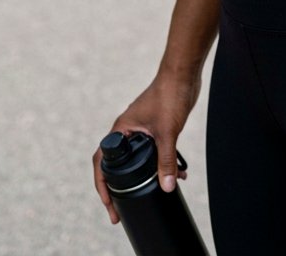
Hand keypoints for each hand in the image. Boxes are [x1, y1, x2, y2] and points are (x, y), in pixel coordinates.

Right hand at [92, 69, 201, 224]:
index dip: (102, 185)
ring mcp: (141, 130)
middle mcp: (128, 130)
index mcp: (121, 129)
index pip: (102, 161)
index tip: (109, 204)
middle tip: (121, 211)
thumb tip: (168, 187)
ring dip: (144, 178)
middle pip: (117, 165)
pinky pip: (153, 153)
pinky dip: (161, 165)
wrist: (183, 73)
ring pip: (137, 161)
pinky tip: (178, 175)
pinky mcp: (156, 128)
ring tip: (151, 196)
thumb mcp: (167, 132)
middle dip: (119, 189)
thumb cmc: (169, 94)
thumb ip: (166, 160)